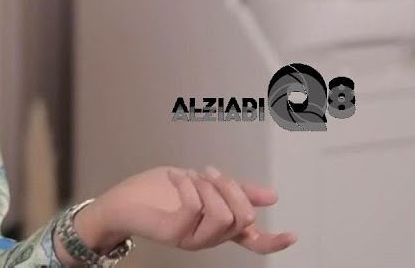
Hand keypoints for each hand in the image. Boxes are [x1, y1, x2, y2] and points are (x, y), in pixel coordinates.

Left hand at [74, 165, 296, 256]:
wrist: (121, 200)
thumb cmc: (159, 192)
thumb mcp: (203, 184)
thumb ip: (235, 190)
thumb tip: (272, 195)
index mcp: (219, 227)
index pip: (254, 242)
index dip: (275, 242)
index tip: (293, 234)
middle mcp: (210, 238)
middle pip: (243, 216)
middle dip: (229, 186)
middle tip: (209, 172)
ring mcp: (192, 238)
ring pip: (222, 214)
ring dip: (207, 186)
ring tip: (191, 176)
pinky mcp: (174, 233)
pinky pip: (194, 207)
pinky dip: (187, 184)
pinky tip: (176, 176)